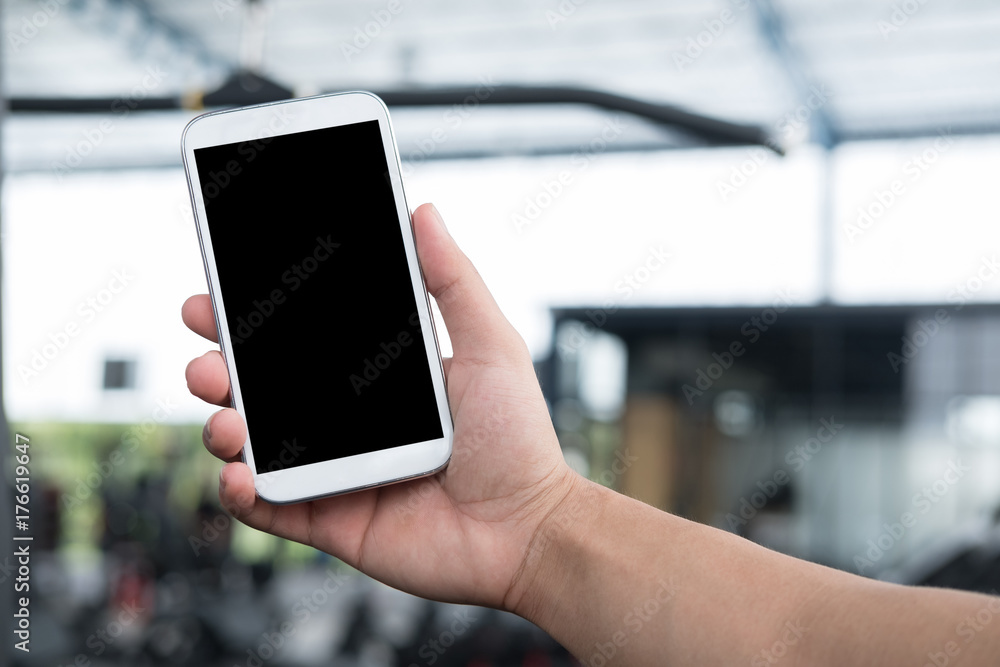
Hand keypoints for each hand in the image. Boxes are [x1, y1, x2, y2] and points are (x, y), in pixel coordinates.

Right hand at [182, 203, 576, 609]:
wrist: (528, 528)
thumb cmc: (518, 438)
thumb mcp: (489, 345)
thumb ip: (452, 281)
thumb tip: (423, 212)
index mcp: (374, 377)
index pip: (299, 340)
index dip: (253, 318)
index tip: (219, 293)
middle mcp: (346, 421)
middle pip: (261, 388)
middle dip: (219, 366)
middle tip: (206, 352)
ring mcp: (334, 469)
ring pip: (253, 445)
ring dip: (223, 426)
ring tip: (227, 417)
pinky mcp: (329, 518)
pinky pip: (268, 508)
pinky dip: (240, 494)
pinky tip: (240, 476)